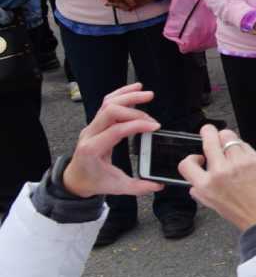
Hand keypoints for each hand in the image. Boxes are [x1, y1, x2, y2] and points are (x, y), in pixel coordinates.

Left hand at [61, 83, 162, 197]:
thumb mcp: (116, 187)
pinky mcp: (96, 123)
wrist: (76, 179)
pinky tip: (135, 89)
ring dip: (128, 96)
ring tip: (148, 94)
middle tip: (153, 118)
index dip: (137, 125)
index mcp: (92, 149)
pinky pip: (107, 103)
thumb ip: (138, 187)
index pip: (116, 130)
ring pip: (108, 103)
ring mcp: (92, 126)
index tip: (155, 127)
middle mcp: (89, 134)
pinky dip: (121, 93)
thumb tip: (158, 184)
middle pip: (110, 111)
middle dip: (134, 110)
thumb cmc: (94, 181)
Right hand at [178, 124, 255, 231]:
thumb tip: (195, 185)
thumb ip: (202, 193)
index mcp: (205, 186)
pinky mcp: (254, 159)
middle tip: (209, 132)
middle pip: (209, 138)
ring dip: (226, 137)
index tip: (198, 157)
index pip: (186, 164)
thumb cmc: (245, 213)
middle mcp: (219, 172)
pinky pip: (243, 143)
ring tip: (229, 143)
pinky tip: (244, 154)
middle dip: (207, 132)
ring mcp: (237, 163)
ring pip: (227, 136)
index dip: (190, 158)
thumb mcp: (214, 206)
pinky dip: (242, 146)